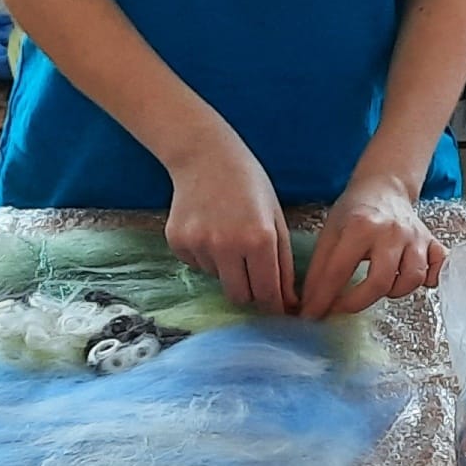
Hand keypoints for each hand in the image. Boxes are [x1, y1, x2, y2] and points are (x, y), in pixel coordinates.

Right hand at [165, 137, 294, 311]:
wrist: (204, 155)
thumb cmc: (248, 184)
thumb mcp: (275, 218)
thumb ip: (283, 263)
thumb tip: (287, 303)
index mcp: (259, 238)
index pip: (267, 293)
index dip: (274, 306)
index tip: (277, 311)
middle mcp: (227, 245)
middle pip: (240, 296)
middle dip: (251, 291)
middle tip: (253, 272)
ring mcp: (198, 245)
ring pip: (218, 280)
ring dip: (227, 269)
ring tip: (227, 235)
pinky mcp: (177, 243)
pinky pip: (197, 266)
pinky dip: (206, 257)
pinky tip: (208, 229)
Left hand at [300, 169, 443, 318]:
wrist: (384, 187)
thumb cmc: (355, 211)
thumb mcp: (329, 232)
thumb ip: (320, 268)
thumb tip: (310, 305)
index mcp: (360, 226)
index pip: (339, 272)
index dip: (323, 299)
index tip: (312, 314)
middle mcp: (391, 232)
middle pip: (380, 282)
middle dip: (356, 302)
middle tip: (342, 306)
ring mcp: (415, 237)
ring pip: (412, 279)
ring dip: (393, 291)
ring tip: (378, 285)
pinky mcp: (432, 242)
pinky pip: (439, 267)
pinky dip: (430, 279)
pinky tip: (410, 278)